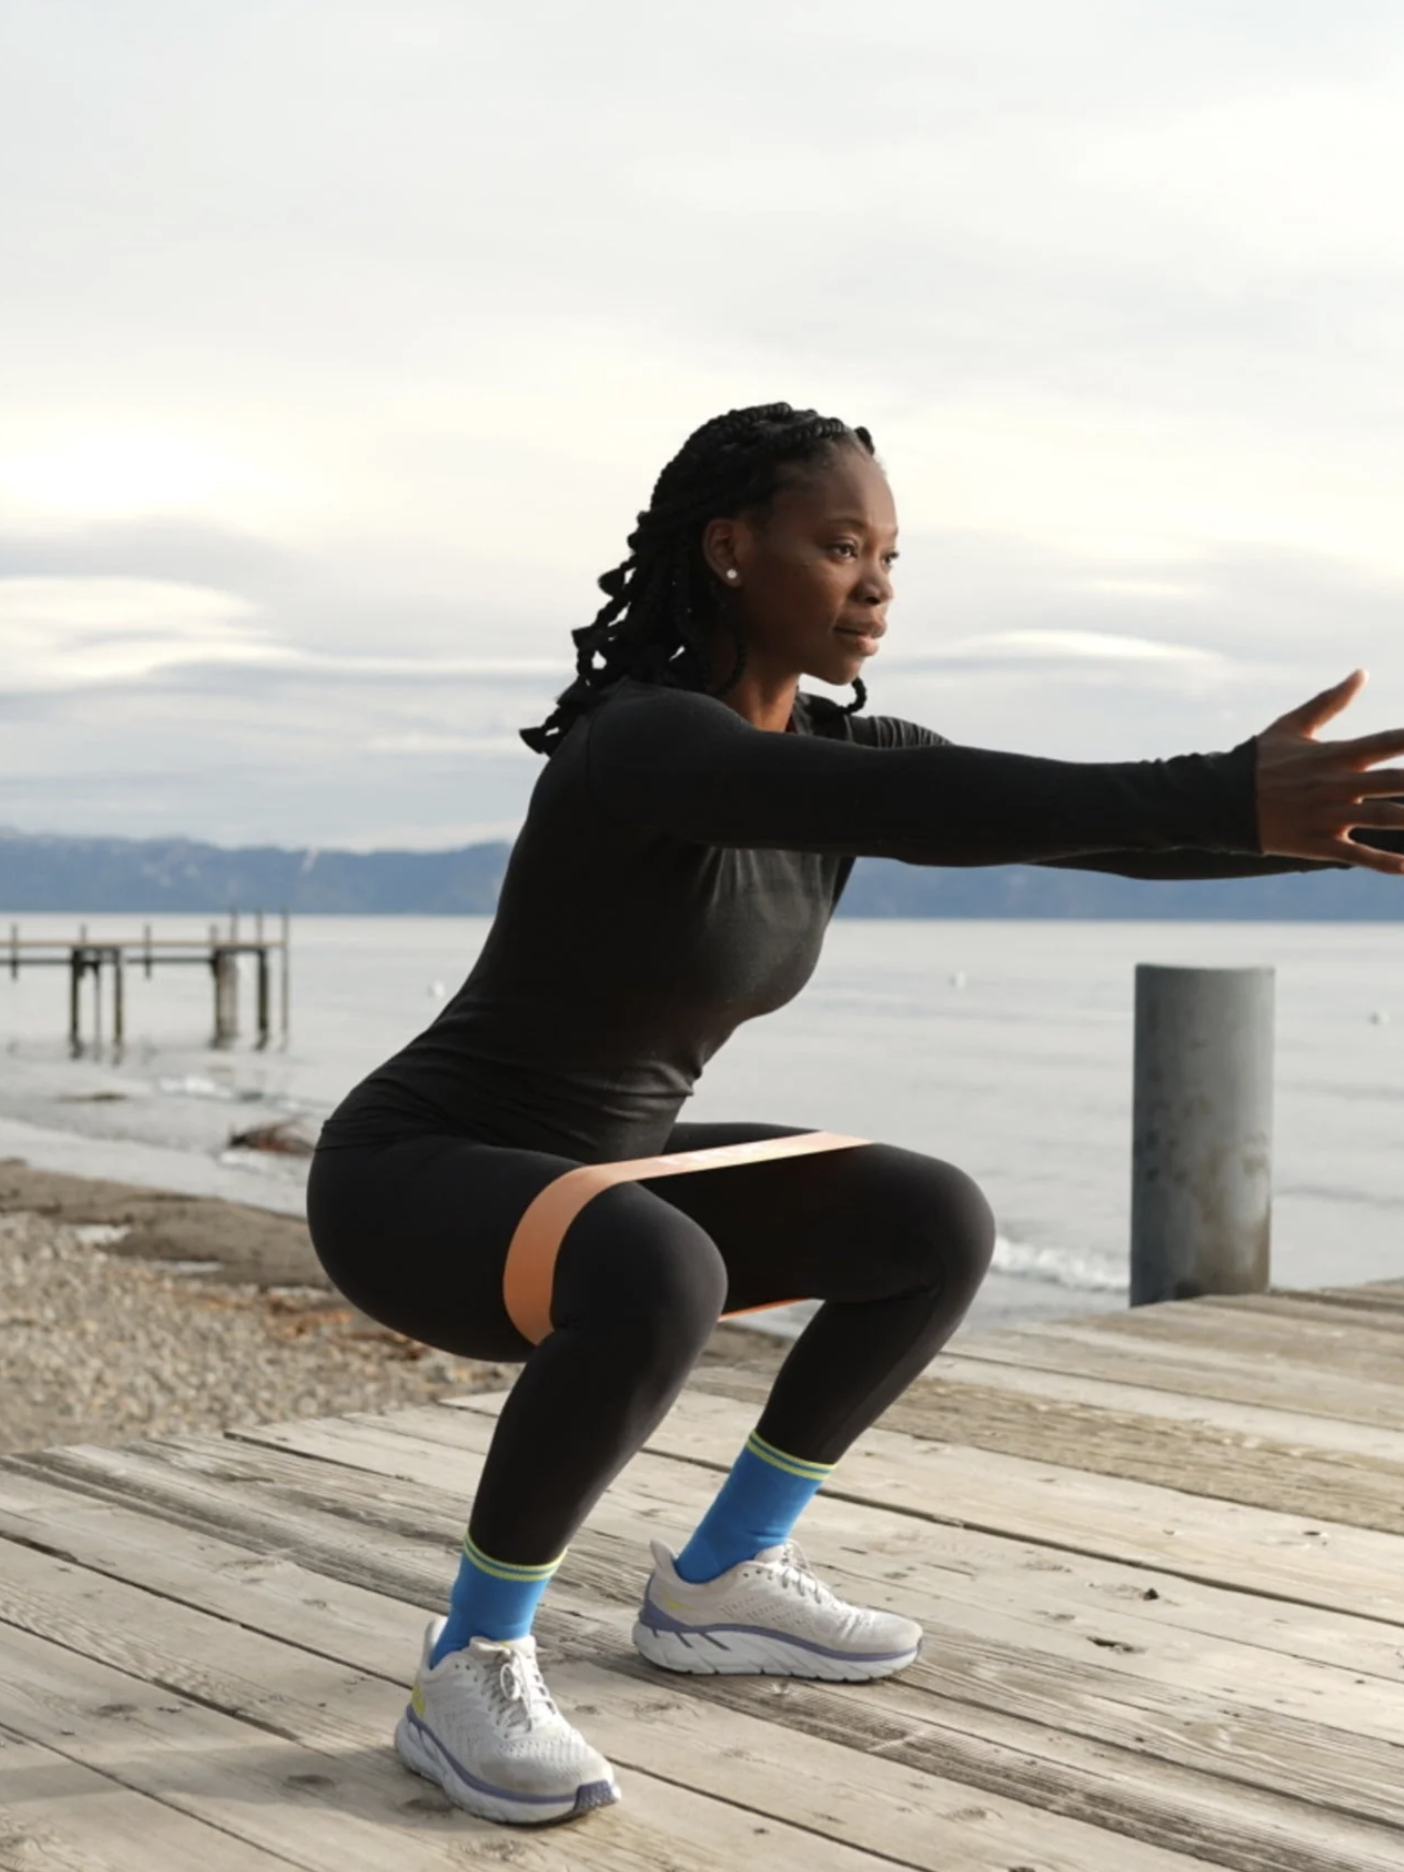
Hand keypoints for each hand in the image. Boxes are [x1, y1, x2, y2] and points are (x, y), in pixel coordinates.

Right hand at [1255, 670, 1403, 874]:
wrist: (1219, 799)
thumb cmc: (1259, 761)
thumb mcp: (1292, 726)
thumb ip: (1330, 702)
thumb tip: (1361, 673)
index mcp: (1335, 754)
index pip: (1389, 743)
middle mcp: (1337, 784)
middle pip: (1397, 781)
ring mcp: (1327, 815)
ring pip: (1384, 817)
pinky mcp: (1316, 843)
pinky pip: (1356, 854)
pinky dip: (1383, 862)